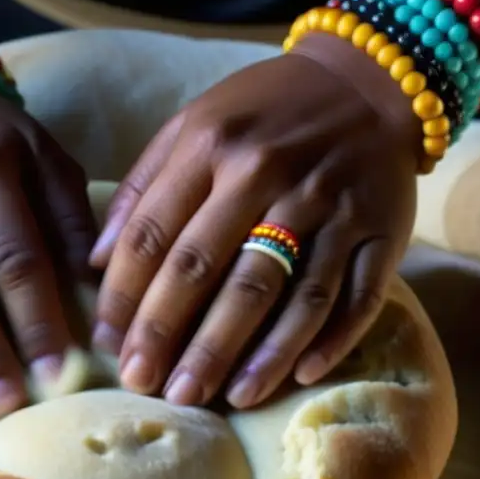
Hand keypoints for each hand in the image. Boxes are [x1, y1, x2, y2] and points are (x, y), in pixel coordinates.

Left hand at [89, 33, 419, 409]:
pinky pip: (355, 295)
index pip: (154, 233)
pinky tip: (298, 376)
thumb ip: (143, 186)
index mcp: (212, 145)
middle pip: (209, 268)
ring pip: (283, 291)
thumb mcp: (195, 124)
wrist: (369, 81)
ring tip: (217, 398)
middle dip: (172, 334)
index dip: (126, 295)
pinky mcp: (381, 230)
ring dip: (248, 352)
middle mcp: (268, 173)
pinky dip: (328, 339)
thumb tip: (98, 261)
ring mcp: (330, 204)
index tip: (109, 345)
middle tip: (148, 386)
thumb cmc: (265, 113)